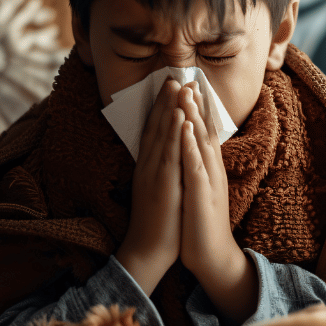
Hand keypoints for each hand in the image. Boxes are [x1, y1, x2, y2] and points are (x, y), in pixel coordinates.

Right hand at [116, 77, 183, 294]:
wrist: (147, 251)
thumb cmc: (157, 224)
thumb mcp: (157, 191)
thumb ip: (160, 171)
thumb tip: (167, 156)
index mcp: (148, 167)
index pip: (154, 131)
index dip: (161, 108)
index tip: (170, 87)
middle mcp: (148, 165)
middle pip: (156, 126)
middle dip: (165, 100)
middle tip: (174, 75)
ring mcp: (154, 173)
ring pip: (161, 134)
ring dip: (169, 108)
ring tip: (177, 84)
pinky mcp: (162, 184)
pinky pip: (168, 153)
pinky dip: (173, 132)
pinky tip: (178, 115)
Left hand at [178, 81, 257, 325]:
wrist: (212, 256)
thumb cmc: (201, 223)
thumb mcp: (199, 189)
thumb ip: (197, 168)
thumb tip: (192, 150)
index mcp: (208, 169)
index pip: (203, 133)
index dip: (198, 109)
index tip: (190, 85)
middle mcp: (211, 170)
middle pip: (205, 131)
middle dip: (197, 104)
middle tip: (189, 78)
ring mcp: (208, 182)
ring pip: (201, 144)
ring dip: (194, 118)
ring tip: (187, 94)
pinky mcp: (202, 195)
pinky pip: (196, 166)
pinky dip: (191, 146)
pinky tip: (186, 130)